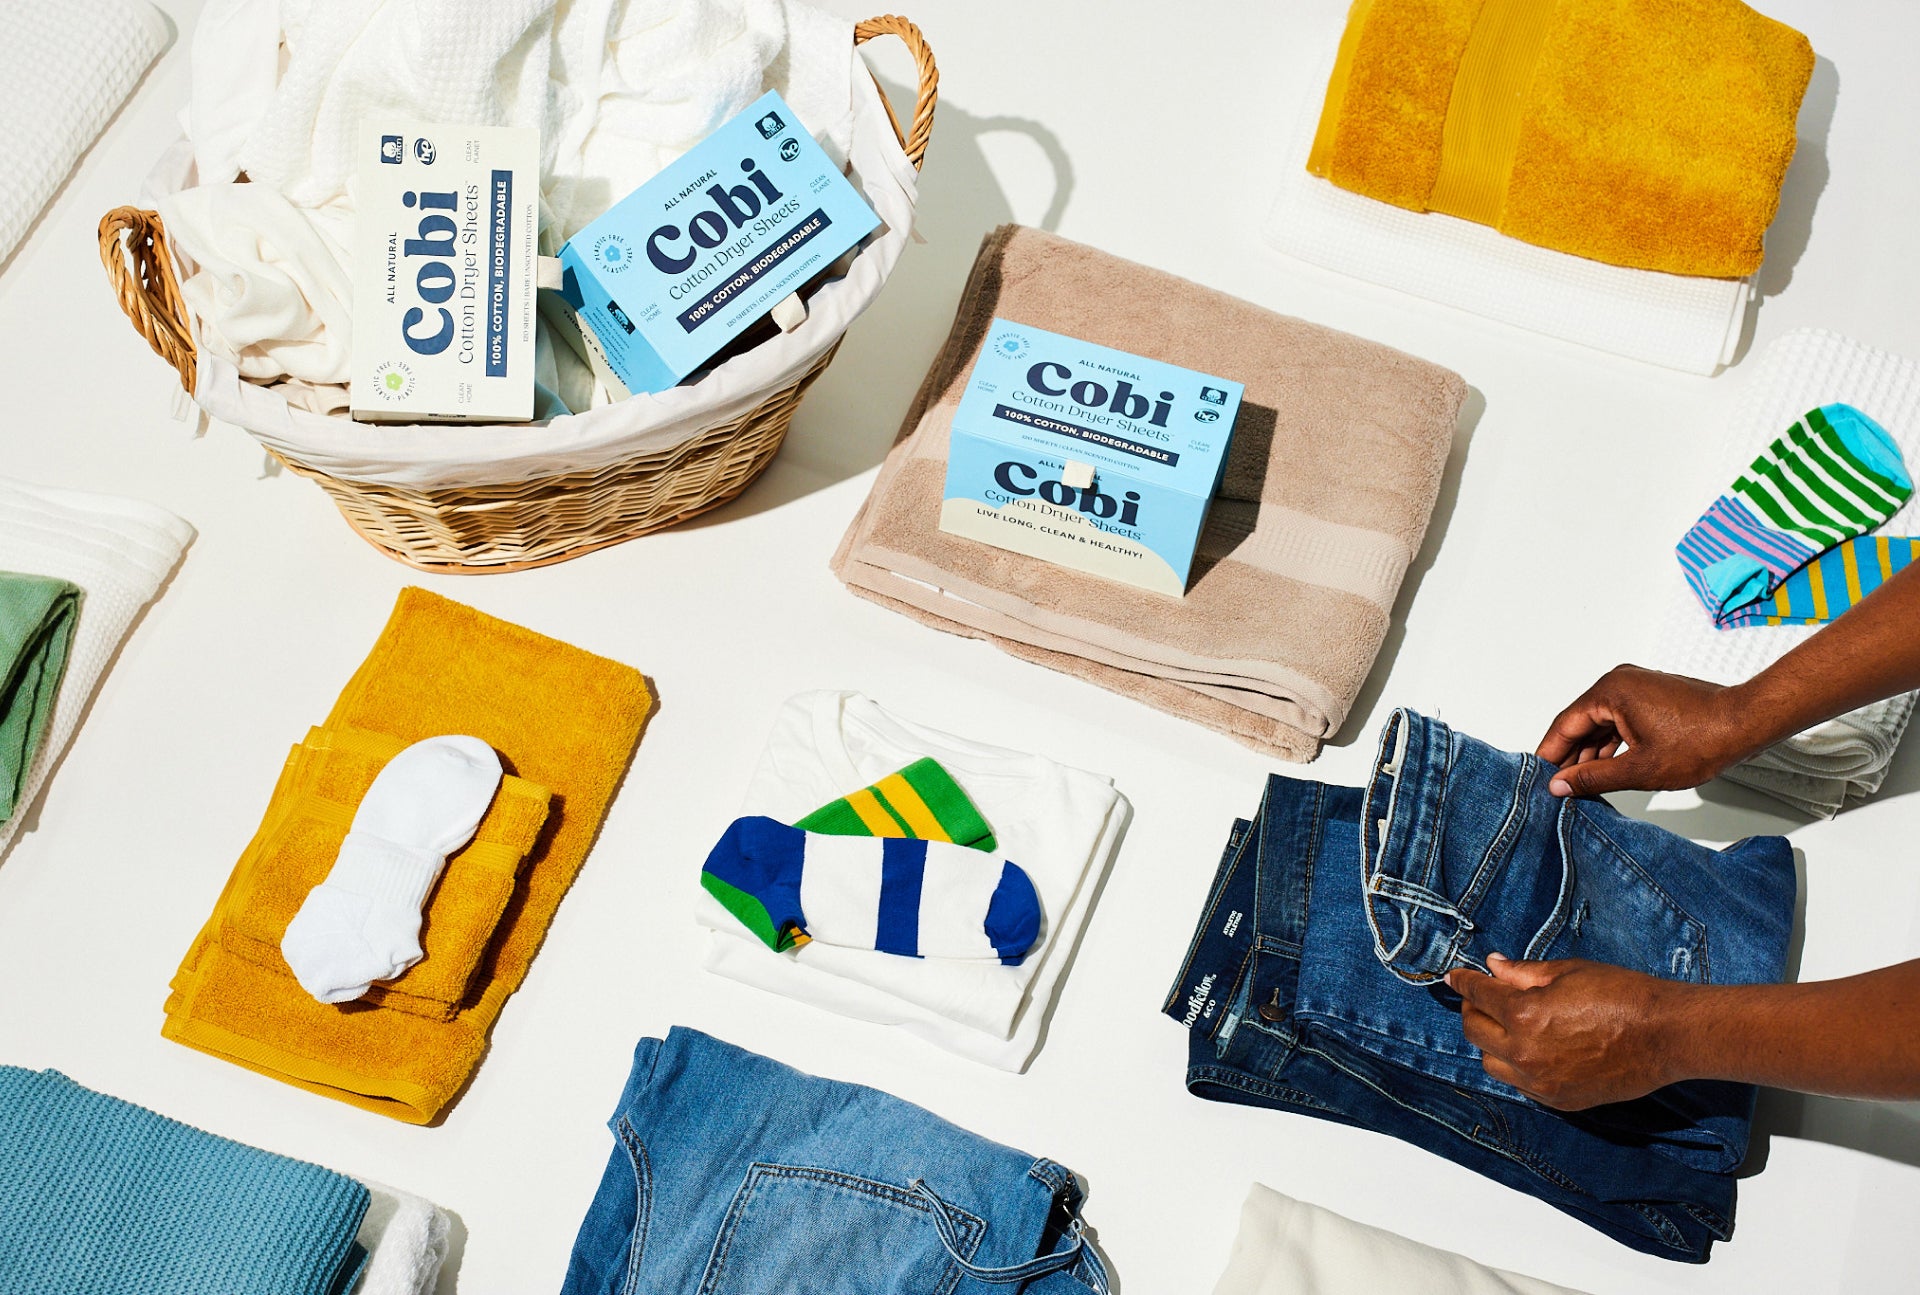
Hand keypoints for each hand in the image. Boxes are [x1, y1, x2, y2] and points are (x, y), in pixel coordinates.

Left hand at [1445, 955, 1684, 1109]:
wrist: (1665, 1035)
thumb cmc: (1621, 994)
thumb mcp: (1567, 972)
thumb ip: (1523, 972)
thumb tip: (1493, 965)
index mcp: (1524, 1015)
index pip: (1478, 995)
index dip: (1464, 982)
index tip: (1456, 977)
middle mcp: (1525, 1053)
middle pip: (1475, 1032)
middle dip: (1474, 1010)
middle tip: (1484, 998)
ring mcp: (1541, 1082)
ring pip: (1492, 1063)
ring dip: (1491, 1042)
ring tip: (1507, 1026)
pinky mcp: (1559, 1100)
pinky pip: (1520, 1084)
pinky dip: (1516, 1066)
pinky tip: (1530, 1050)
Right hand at [1536, 665, 1752, 797]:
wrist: (1747, 724)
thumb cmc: (1702, 741)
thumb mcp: (1640, 769)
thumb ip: (1594, 778)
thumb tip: (1560, 785)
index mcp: (1610, 692)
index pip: (1565, 725)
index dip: (1550, 754)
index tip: (1539, 777)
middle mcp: (1619, 682)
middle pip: (1581, 723)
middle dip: (1571, 756)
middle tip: (1560, 786)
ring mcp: (1636, 687)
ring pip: (1601, 723)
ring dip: (1592, 752)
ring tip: (1583, 784)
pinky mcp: (1651, 696)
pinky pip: (1619, 720)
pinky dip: (1612, 743)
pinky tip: (1608, 767)